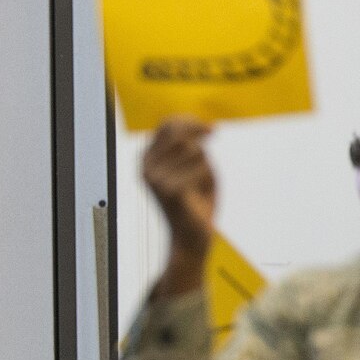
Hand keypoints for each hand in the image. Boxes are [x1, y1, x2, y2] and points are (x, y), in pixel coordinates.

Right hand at [142, 118, 218, 266]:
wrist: (191, 237)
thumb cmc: (196, 200)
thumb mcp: (194, 166)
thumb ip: (194, 144)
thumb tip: (204, 129)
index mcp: (147, 160)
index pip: (167, 125)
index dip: (191, 122)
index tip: (212, 131)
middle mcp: (146, 167)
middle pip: (180, 134)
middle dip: (200, 138)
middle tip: (213, 144)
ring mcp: (156, 178)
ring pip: (194, 151)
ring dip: (206, 166)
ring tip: (201, 186)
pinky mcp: (169, 190)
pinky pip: (201, 168)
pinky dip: (208, 180)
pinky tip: (199, 196)